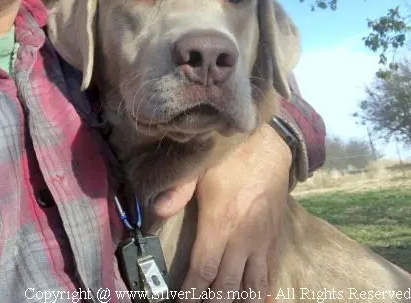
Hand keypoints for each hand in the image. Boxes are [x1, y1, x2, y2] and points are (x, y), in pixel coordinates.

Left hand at [154, 123, 291, 301]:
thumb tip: (157, 211)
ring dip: (240, 301)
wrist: (270, 145)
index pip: (203, 269)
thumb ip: (179, 190)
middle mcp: (244, 238)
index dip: (191, 293)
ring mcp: (263, 240)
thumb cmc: (230, 156)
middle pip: (227, 285)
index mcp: (221, 222)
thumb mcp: (201, 167)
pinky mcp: (275, 237)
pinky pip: (270, 272)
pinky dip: (264, 290)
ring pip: (254, 285)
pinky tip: (262, 301)